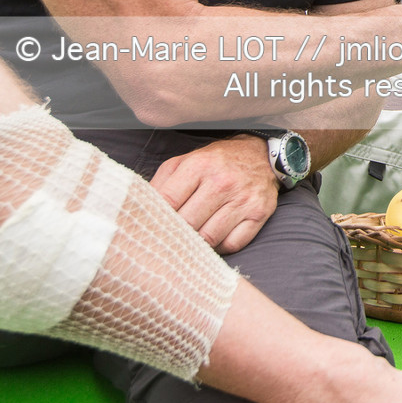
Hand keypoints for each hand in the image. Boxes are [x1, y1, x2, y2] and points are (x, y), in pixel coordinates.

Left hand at [150, 135, 278, 254]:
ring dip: (197, 243)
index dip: (156, 218)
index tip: (152, 226)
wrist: (260, 155)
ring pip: (209, 238)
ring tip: (192, 238)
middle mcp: (222, 182)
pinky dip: (220, 247)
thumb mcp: (186, 161)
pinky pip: (232, 244)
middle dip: (176, 233)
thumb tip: (141, 209)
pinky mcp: (259, 213)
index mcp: (199, 166)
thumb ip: (162, 182)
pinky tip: (215, 238)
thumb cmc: (216, 162)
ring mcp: (243, 199)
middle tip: (171, 237)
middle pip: (187, 224)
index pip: (168, 201)